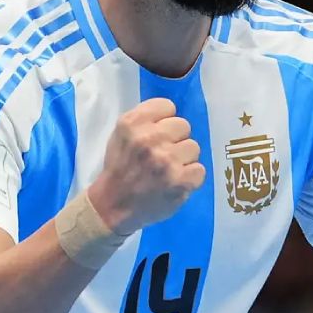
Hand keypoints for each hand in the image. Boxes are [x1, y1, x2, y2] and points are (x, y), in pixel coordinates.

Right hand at [87, 98, 205, 235]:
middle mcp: (150, 138)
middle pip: (183, 125)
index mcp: (132, 123)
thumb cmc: (120, 167)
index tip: (157, 134)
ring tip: (168, 170)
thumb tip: (171, 114)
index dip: (164, 121)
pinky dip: (190, 178)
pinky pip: (199, 169)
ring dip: (184, 159)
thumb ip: (145, 120)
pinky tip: (175, 183)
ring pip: (193, 147)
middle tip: (163, 155)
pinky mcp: (180, 181)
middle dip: (175, 140)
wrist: (113, 206)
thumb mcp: (121, 135)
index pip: (167, 106)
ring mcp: (166, 160)